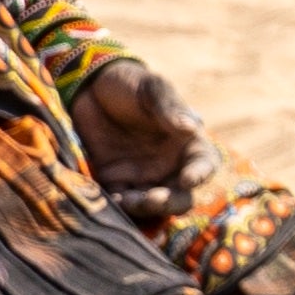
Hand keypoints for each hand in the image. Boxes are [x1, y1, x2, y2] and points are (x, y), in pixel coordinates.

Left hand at [75, 57, 223, 231]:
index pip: (203, 164)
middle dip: (169, 203)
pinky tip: (111, 199)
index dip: (200, 175)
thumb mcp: (152, 88)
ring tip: (126, 200)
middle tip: (151, 199)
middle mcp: (170, 166)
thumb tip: (190, 127)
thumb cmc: (131, 84)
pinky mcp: (117, 182)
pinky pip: (122, 202)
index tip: (188, 179)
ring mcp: (143, 177)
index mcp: (187, 143)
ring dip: (142, 209)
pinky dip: (119, 207)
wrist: (91, 88)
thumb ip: (169, 107)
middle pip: (180, 197)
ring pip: (152, 206)